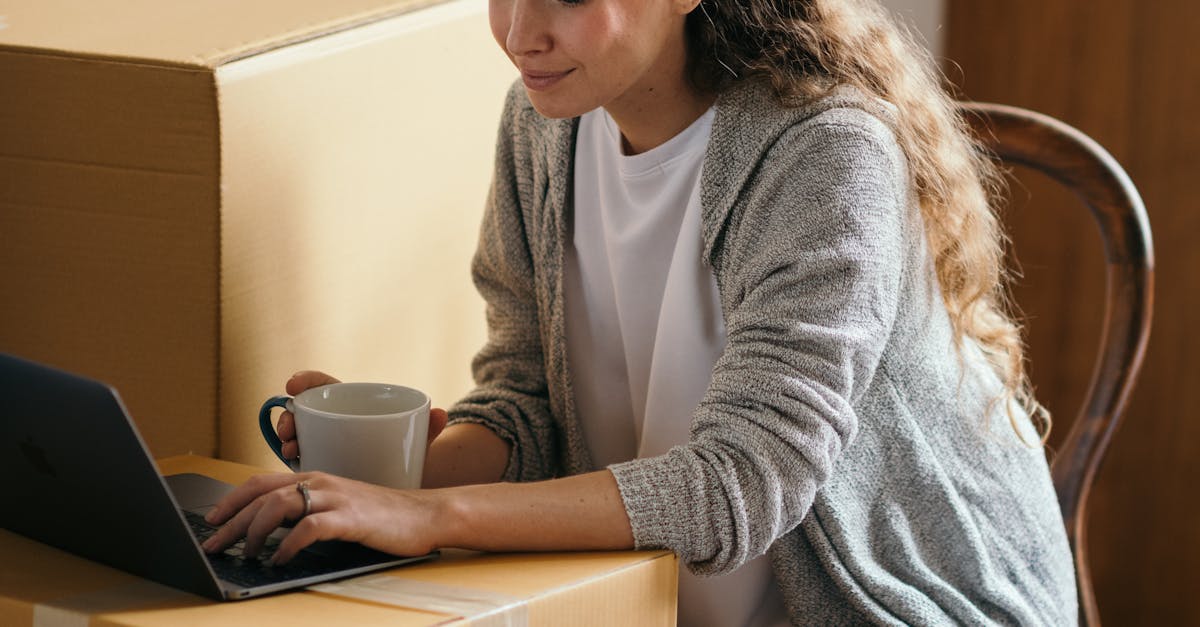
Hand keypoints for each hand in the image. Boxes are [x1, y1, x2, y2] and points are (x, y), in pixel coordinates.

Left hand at [201, 472, 444, 563]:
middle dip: (230, 522)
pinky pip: (309, 528)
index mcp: (315, 478)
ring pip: (279, 506)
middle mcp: (321, 483)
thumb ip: (308, 511)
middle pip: (261, 497)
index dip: (230, 501)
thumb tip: (270, 530)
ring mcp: (336, 498)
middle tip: (213, 545)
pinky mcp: (351, 518)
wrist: (424, 515)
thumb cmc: (381, 515)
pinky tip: (281, 560)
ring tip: (246, 553)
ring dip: (254, 532)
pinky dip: (289, 545)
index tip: (210, 520)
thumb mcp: (338, 507)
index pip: (260, 483)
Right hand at [275, 371, 449, 460]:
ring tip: (291, 449)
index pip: (325, 385)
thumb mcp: (415, 441)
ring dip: (287, 437)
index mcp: (354, 404)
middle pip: (304, 410)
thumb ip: (427, 428)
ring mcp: (322, 441)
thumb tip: (442, 413)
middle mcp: (333, 420)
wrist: (404, 483)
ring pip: (296, 433)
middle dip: (289, 416)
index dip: (307, 380)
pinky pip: (299, 456)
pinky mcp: (318, 462)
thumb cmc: (406, 454)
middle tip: (289, 430)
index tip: (292, 384)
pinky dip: (292, 458)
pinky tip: (294, 464)